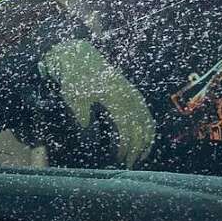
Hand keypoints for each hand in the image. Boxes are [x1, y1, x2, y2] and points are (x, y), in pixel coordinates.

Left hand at [40, 40, 155, 167]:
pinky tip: (145, 137)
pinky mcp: (131, 90)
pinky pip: (145, 111)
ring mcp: (131, 91)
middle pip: (140, 127)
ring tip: (141, 155)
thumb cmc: (74, 79)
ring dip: (146, 139)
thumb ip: (82, 114)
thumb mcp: (73, 97)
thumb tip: (88, 130)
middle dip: (137, 148)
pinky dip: (148, 126)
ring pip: (146, 119)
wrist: (78, 56)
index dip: (125, 145)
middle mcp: (127, 94)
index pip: (126, 127)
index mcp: (113, 97)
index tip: (119, 158)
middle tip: (129, 163)